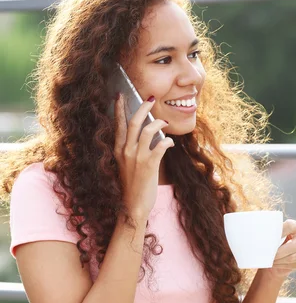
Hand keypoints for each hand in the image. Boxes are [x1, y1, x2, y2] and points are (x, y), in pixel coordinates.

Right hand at [114, 94, 173, 220]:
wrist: (132, 206)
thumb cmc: (131, 186)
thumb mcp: (125, 165)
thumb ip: (131, 150)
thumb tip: (145, 136)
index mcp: (118, 150)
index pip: (118, 124)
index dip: (120, 109)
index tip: (120, 96)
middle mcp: (125, 151)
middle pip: (134, 122)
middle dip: (143, 107)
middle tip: (151, 98)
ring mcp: (137, 157)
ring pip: (148, 130)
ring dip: (159, 123)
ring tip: (165, 122)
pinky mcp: (149, 165)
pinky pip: (161, 145)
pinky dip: (167, 141)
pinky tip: (169, 143)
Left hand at [270, 219, 295, 278]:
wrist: (278, 254)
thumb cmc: (273, 241)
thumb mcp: (272, 234)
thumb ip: (270, 233)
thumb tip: (258, 233)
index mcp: (295, 226)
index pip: (290, 226)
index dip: (281, 232)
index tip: (270, 238)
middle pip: (293, 245)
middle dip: (279, 252)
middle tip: (268, 255)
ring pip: (292, 257)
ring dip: (279, 260)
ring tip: (269, 260)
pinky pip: (292, 264)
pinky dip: (281, 265)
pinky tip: (274, 263)